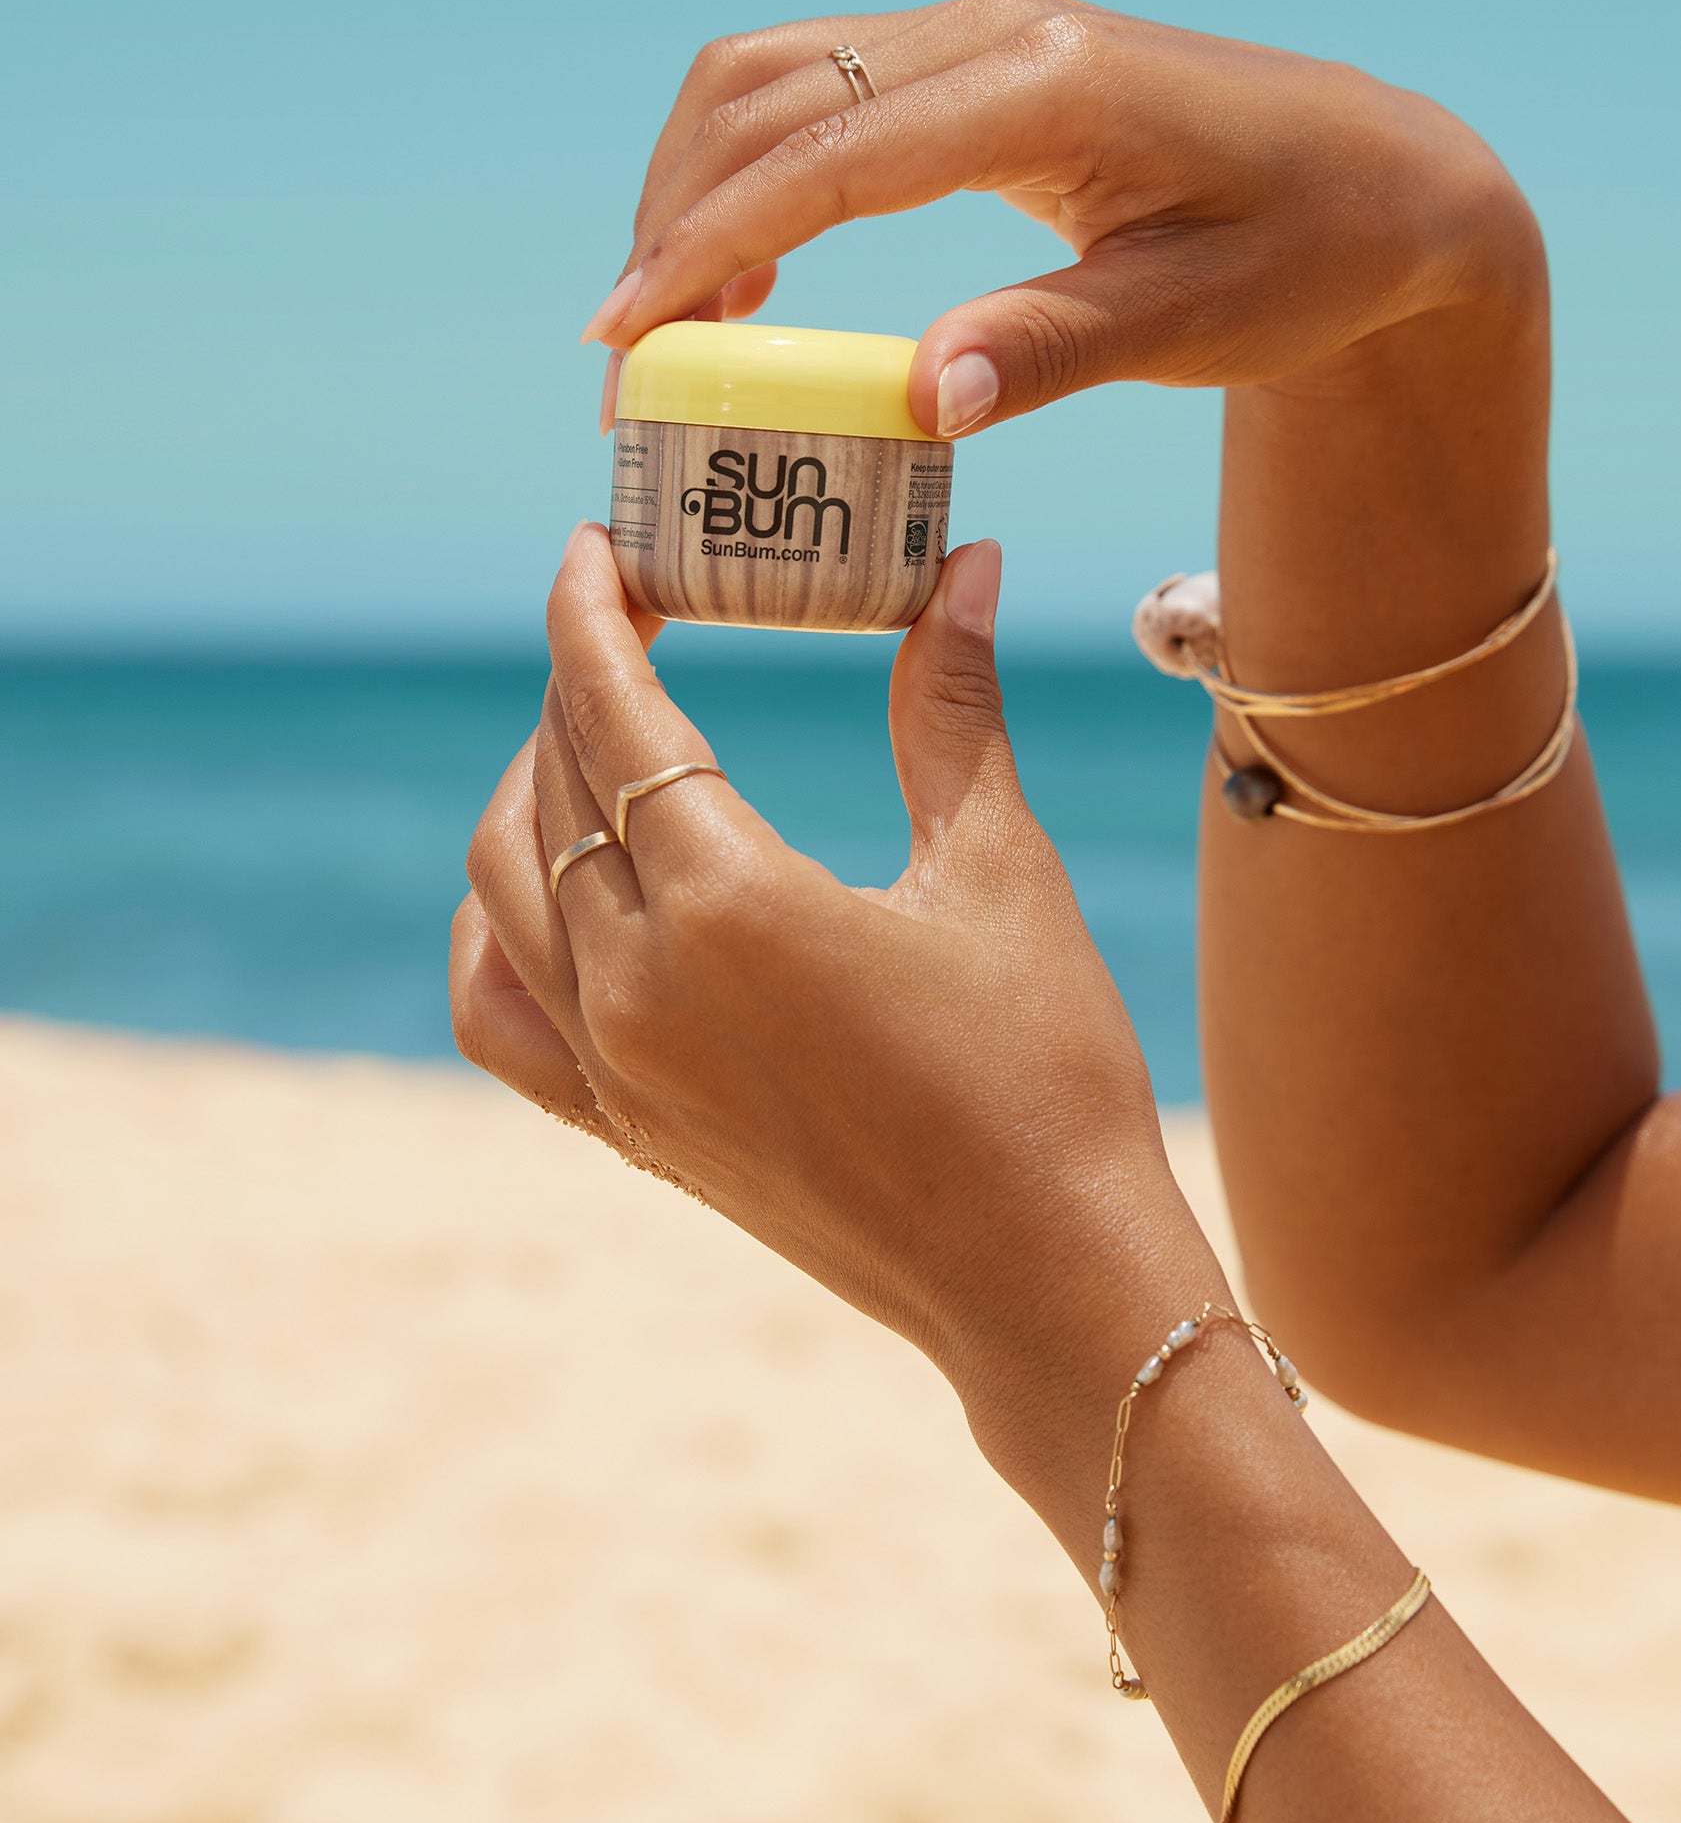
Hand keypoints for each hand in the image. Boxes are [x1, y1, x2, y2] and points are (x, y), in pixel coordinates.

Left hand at [449, 527, 1227, 1483]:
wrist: (1041, 1277)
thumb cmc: (1044, 1070)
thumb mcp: (1000, 868)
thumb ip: (952, 707)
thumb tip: (964, 565)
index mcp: (730, 905)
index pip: (614, 714)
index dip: (595, 615)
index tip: (596, 545)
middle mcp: (640, 985)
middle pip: (554, 783)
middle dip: (582, 680)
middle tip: (637, 618)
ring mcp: (618, 1069)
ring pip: (504, 885)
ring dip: (532, 786)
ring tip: (599, 734)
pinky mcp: (627, 1132)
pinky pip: (499, 1012)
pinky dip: (493, 929)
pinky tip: (541, 889)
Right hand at [577, 0, 1540, 437]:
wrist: (1387, 186)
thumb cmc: (1310, 257)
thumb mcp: (1198, 321)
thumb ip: (1055, 349)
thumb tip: (916, 401)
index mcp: (1048, 86)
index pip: (830, 154)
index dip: (710, 241)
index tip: (626, 336)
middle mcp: (998, 33)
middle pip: (766, 89)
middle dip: (672, 215)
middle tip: (627, 356)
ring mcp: (984, 36)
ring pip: (779, 78)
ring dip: (700, 187)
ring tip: (671, 324)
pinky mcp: (982, 66)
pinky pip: (828, 99)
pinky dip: (758, 175)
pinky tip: (748, 277)